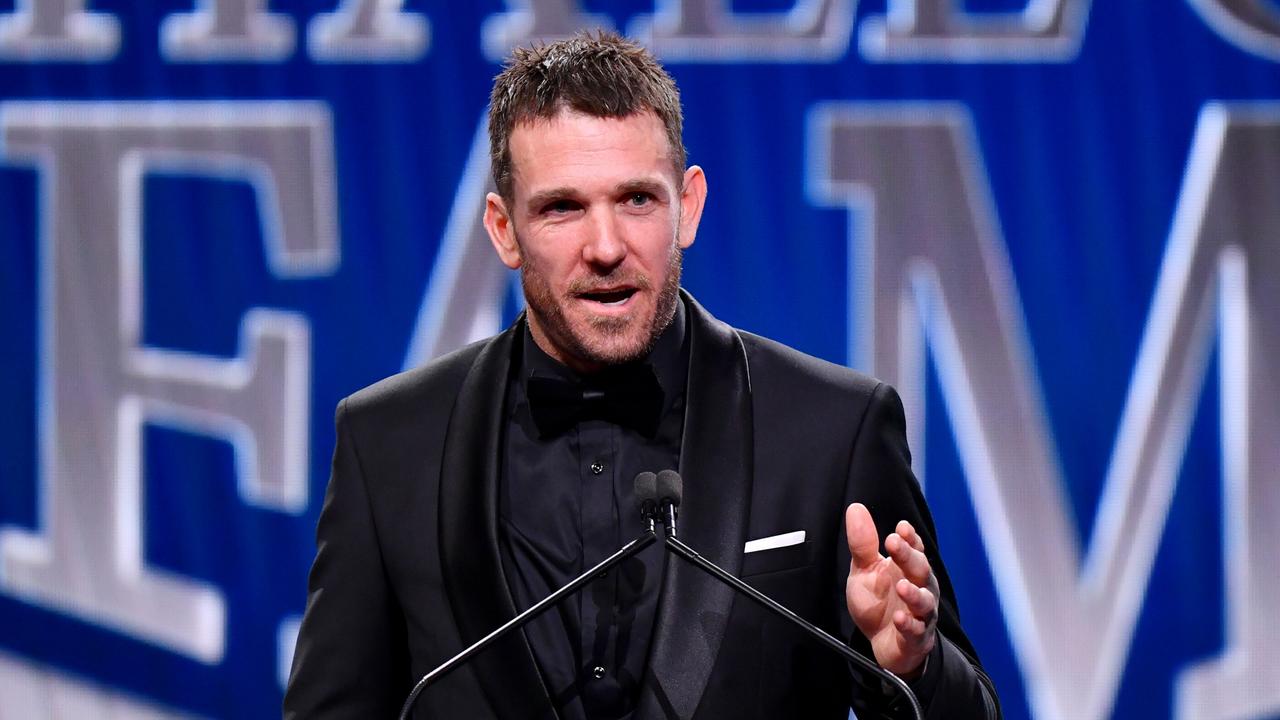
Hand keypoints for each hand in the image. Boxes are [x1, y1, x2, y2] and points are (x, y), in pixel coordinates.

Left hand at [844, 502, 938, 677]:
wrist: (883, 643)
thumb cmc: (878, 603)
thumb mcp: (864, 571)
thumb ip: (863, 544)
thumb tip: (856, 508)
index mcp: (907, 569)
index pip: (914, 549)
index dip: (910, 539)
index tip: (901, 528)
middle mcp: (920, 588)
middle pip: (920, 570)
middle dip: (909, 556)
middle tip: (894, 543)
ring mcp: (920, 614)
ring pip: (925, 602)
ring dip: (915, 594)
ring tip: (903, 585)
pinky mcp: (916, 638)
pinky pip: (916, 631)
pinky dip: (909, 625)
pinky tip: (899, 618)